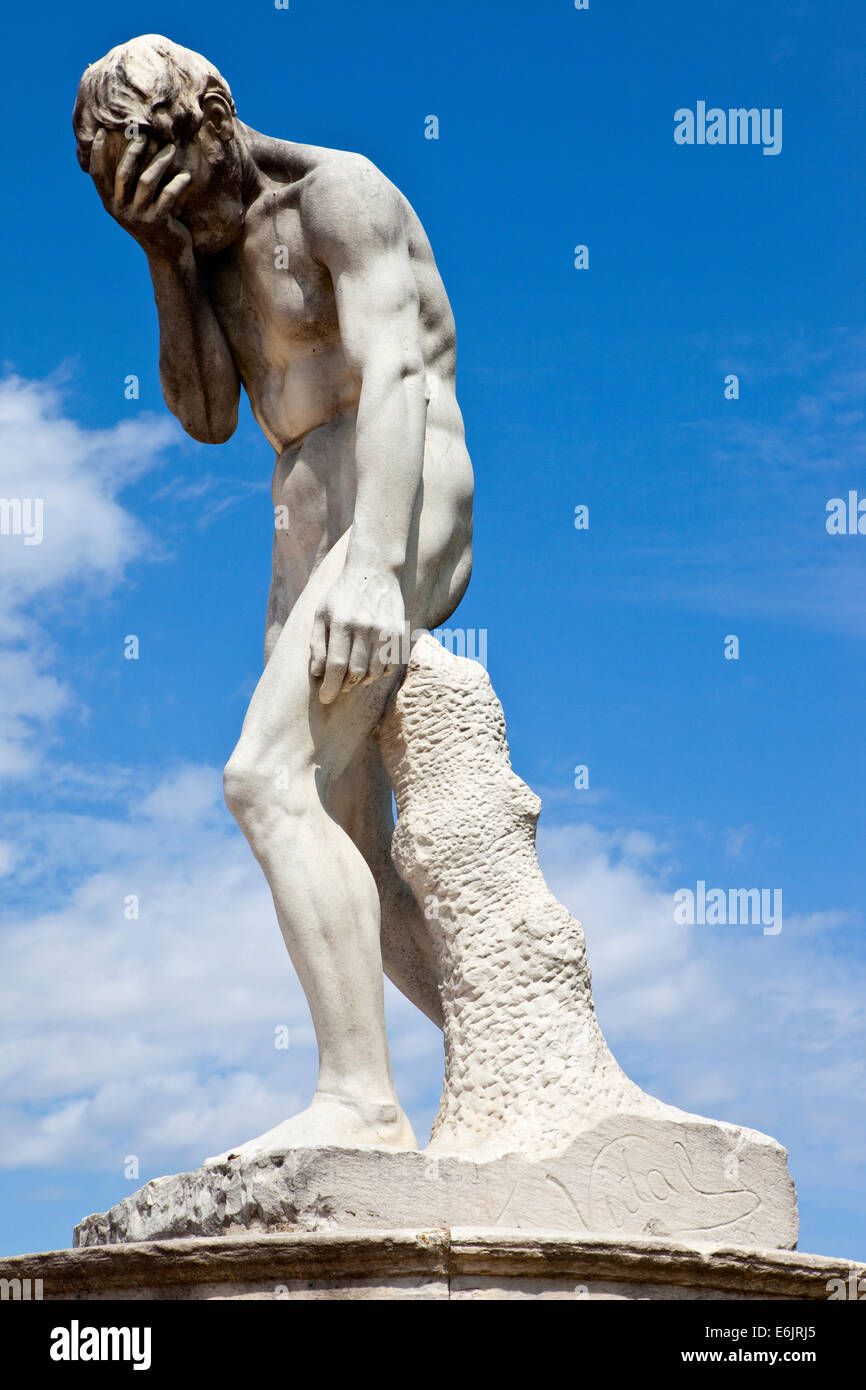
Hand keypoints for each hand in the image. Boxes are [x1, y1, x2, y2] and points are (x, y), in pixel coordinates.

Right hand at [88, 128, 192, 258]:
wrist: (168, 255)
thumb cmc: (151, 222)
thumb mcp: (132, 205)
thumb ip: (124, 185)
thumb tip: (123, 149)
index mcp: (110, 204)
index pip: (97, 176)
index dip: (96, 154)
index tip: (102, 132)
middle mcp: (121, 211)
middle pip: (123, 174)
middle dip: (133, 151)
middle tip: (143, 135)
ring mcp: (139, 217)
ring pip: (147, 181)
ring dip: (160, 162)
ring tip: (171, 149)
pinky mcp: (159, 223)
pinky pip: (168, 195)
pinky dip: (178, 183)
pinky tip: (186, 176)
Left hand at [310, 566, 405, 704]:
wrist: (374, 571)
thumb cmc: (342, 595)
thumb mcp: (321, 614)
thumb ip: (317, 644)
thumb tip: (318, 674)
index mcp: (342, 622)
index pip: (337, 665)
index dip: (331, 686)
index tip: (325, 699)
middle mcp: (364, 627)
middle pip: (356, 672)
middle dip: (345, 685)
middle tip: (339, 686)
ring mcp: (385, 630)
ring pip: (374, 672)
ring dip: (362, 680)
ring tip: (354, 676)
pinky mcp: (399, 632)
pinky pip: (391, 665)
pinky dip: (380, 673)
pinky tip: (371, 667)